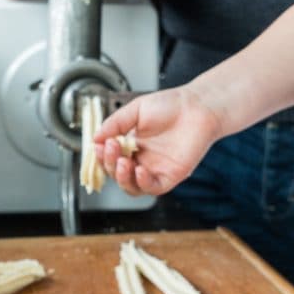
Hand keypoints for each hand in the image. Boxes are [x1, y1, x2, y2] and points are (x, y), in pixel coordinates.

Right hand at [93, 86, 223, 195]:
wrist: (197, 107)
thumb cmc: (171, 105)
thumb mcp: (135, 110)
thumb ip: (115, 123)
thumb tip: (95, 138)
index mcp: (131, 145)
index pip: (110, 158)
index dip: (103, 156)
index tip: (99, 146)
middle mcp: (142, 159)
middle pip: (117, 174)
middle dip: (110, 164)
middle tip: (111, 148)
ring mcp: (155, 169)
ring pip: (131, 186)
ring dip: (122, 178)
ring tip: (123, 162)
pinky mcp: (170, 176)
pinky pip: (152, 188)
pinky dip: (142, 183)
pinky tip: (139, 170)